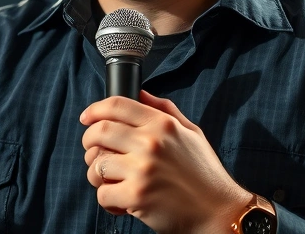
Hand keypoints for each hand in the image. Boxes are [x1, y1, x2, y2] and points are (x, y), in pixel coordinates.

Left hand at [80, 90, 249, 233]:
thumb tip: (140, 93)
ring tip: (111, 180)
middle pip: (99, 131)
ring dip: (97, 174)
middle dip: (88, 141)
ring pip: (96, 165)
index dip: (95, 109)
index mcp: (162, 124)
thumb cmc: (204, 174)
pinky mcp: (136, 197)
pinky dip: (108, 200)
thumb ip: (164, 110)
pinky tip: (122, 200)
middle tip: (93, 151)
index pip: (117, 105)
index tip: (86, 117)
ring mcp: (142, 170)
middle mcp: (151, 143)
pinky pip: (102, 194)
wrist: (218, 211)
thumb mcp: (191, 133)